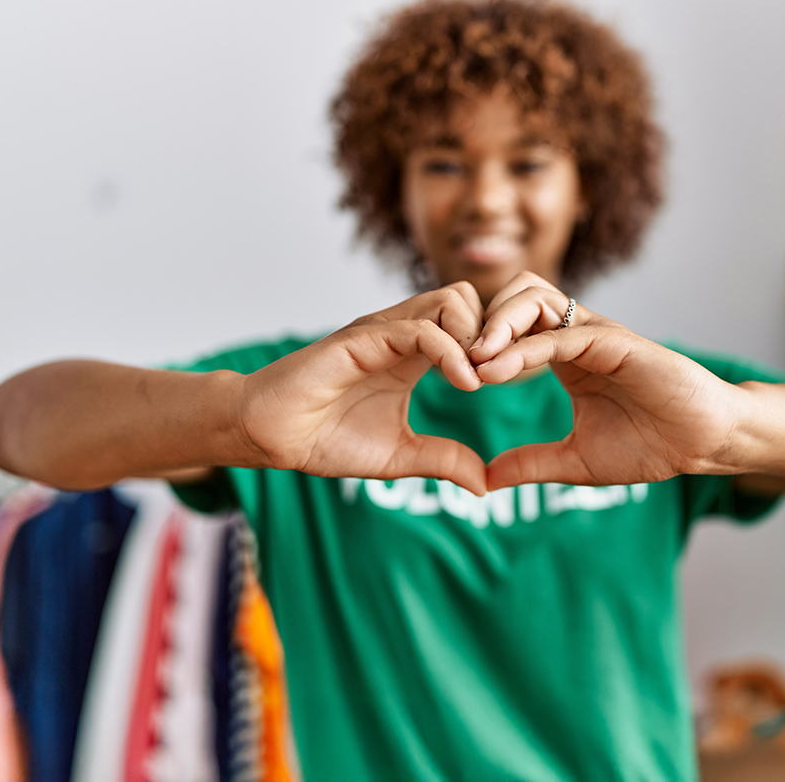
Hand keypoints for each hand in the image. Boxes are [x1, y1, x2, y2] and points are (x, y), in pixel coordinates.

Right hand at [236, 283, 488, 494]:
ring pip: (450, 300)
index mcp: (415, 353)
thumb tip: (484, 485)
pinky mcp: (362, 338)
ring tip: (484, 379)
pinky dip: (451, 351)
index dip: (498, 344)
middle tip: (504, 374)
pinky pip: (420, 329)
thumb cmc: (326, 438)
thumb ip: (443, 461)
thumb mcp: (400, 456)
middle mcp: (402, 333)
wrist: (271, 437)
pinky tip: (465, 383)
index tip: (513, 380)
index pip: (471, 321)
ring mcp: (383, 331)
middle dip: (495, 331)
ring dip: (477, 335)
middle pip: (467, 298)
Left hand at [469, 272, 746, 490]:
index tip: (446, 370)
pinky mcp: (617, 343)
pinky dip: (524, 349)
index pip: (510, 323)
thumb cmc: (650, 445)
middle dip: (479, 318)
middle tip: (452, 358)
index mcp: (564, 355)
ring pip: (535, 297)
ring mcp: (596, 334)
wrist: (703, 444)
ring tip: (470, 360)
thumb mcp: (575, 460)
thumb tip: (485, 481)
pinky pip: (561, 335)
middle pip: (516, 293)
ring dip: (497, 323)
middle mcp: (577, 335)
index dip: (476, 339)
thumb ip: (531, 464)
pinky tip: (494, 372)